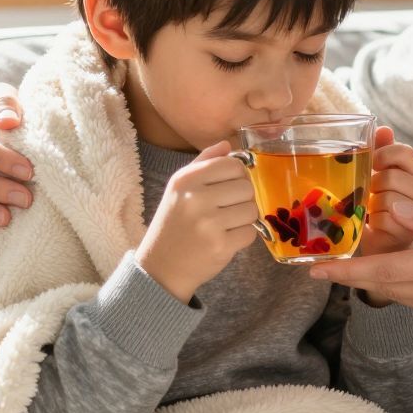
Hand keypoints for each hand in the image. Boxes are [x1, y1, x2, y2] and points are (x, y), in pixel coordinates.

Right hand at [135, 141, 260, 302]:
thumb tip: (228, 145)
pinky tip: (226, 238)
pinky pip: (250, 233)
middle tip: (228, 209)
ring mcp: (209, 224)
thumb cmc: (174, 223)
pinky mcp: (220, 246)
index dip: (238, 175)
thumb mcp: (179, 188)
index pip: (232, 165)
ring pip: (251, 210)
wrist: (161, 267)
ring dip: (245, 218)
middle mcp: (196, 198)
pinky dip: (243, 237)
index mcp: (186, 180)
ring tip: (227, 224)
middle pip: (246, 186)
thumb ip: (203, 162)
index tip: (230, 186)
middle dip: (243, 198)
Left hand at [310, 203, 412, 336]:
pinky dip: (405, 287)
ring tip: (351, 264)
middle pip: (388, 288)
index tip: (315, 269)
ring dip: (378, 282)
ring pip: (404, 296)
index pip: (387, 271)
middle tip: (321, 262)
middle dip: (354, 276)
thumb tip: (395, 208)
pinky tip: (400, 272)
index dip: (347, 271)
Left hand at [359, 126, 412, 258]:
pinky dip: (372, 221)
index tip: (372, 163)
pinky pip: (384, 219)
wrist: (381, 241)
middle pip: (390, 176)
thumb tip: (384, 129)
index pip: (404, 151)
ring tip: (372, 210)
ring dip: (371, 204)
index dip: (383, 154)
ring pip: (386, 199)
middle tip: (370, 193)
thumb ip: (381, 150)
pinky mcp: (408, 234)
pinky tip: (375, 224)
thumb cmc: (378, 204)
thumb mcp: (378, 173)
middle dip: (373, 185)